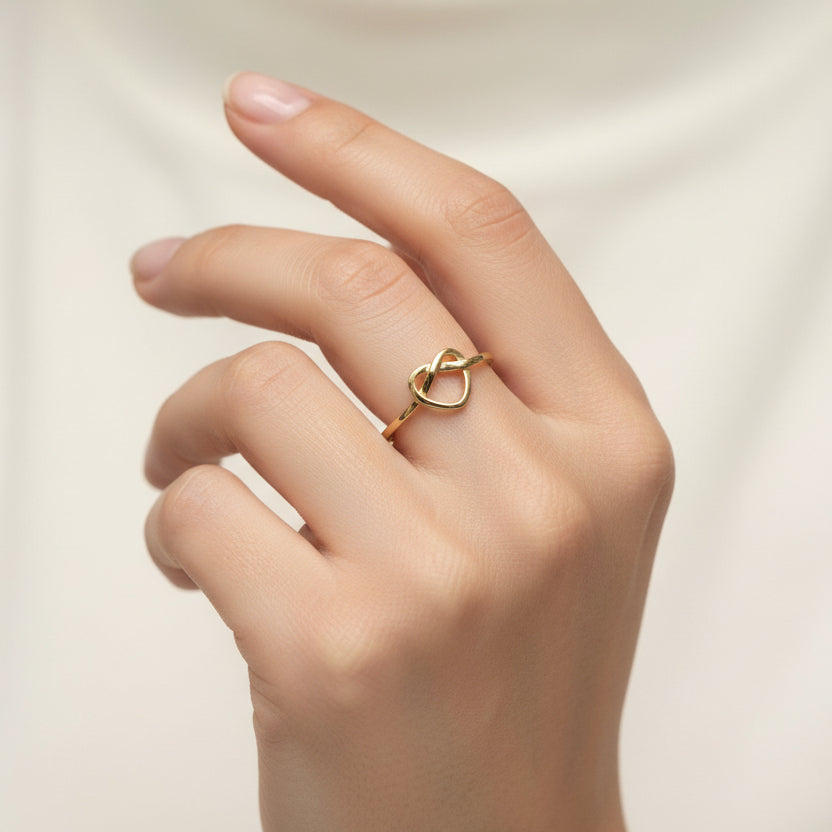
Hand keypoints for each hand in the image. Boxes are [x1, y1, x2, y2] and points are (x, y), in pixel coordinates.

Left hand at [132, 72, 672, 831]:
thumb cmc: (517, 677)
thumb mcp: (556, 513)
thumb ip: (494, 388)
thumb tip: (351, 267)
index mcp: (608, 438)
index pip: (479, 232)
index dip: (362, 146)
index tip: (270, 111)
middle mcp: (541, 491)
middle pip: (350, 282)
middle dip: (227, 254)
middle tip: (163, 268)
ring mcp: (444, 572)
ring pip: (253, 390)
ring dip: (183, 414)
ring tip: (182, 459)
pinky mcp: (337, 648)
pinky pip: (199, 506)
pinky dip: (168, 516)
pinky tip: (193, 554)